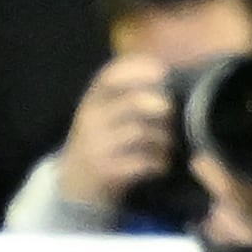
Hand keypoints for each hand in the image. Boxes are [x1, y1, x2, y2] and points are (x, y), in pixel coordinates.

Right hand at [55, 54, 174, 212]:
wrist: (75, 182)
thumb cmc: (103, 137)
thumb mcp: (107, 110)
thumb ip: (132, 91)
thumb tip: (177, 73)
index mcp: (94, 98)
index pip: (112, 75)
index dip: (139, 69)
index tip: (163, 72)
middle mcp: (91, 117)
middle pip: (134, 102)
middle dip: (162, 106)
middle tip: (171, 114)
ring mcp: (95, 145)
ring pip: (141, 132)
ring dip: (165, 138)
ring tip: (168, 143)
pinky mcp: (104, 170)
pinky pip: (142, 161)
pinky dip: (159, 162)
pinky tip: (161, 163)